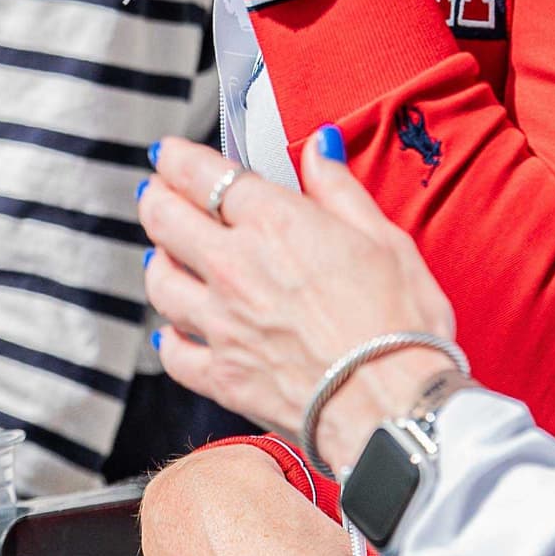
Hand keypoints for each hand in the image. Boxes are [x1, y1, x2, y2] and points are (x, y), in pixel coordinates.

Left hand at [142, 134, 454, 473]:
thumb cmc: (399, 326)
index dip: (177, 159)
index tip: (169, 154)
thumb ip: (339, 189)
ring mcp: (221, 324)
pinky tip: (173, 331)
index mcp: (274, 223)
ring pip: (159, 282)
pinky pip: (172, 352)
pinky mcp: (221, 376)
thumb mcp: (384, 237)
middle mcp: (235, 267)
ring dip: (155, 262)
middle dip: (156, 198)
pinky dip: (168, 337)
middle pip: (165, 219)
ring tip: (160, 255)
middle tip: (156, 192)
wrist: (391, 408)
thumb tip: (319, 147)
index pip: (203, 175)